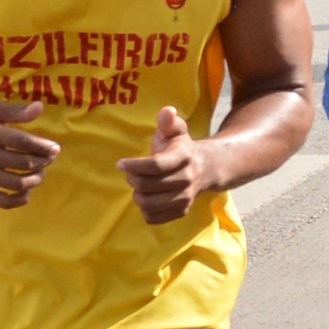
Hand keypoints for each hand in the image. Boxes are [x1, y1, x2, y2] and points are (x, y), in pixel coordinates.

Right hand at [0, 97, 57, 207]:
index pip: (22, 141)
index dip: (43, 146)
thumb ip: (13, 111)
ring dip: (36, 179)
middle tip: (48, 160)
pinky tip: (26, 190)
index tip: (55, 149)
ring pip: (18, 183)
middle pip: (23, 162)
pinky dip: (22, 198)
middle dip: (43, 162)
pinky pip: (5, 201)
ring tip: (39, 173)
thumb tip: (39, 108)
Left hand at [121, 106, 205, 224]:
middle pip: (148, 185)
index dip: (134, 166)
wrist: (207, 169)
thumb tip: (167, 111)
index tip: (120, 163)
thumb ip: (169, 122)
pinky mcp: (182, 211)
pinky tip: (147, 198)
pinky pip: (154, 217)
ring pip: (149, 203)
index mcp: (184, 157)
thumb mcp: (176, 132)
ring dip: (137, 195)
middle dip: (133, 179)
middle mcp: (187, 179)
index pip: (155, 166)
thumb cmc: (181, 149)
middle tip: (130, 173)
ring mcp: (186, 197)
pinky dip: (145, 210)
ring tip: (138, 186)